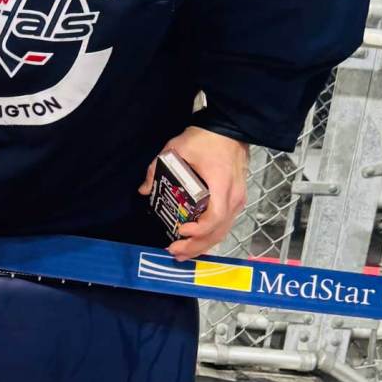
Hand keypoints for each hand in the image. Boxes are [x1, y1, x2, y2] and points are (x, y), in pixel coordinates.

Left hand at [139, 127, 248, 260]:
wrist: (230, 128)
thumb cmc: (205, 138)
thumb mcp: (176, 148)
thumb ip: (157, 168)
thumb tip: (143, 189)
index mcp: (221, 184)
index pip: (215, 216)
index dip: (198, 229)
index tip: (180, 230)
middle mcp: (233, 197)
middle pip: (218, 231)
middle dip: (196, 245)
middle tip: (174, 251)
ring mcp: (238, 199)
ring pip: (223, 231)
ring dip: (203, 245)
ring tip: (182, 253)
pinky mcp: (237, 199)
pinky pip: (225, 224)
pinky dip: (210, 236)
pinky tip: (197, 242)